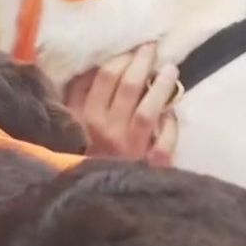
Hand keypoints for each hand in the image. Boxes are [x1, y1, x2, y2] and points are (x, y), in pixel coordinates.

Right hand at [65, 43, 180, 165]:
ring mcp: (131, 149)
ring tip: (170, 69)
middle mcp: (108, 131)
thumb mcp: (73, 124)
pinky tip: (172, 114)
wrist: (96, 197)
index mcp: (87, 118)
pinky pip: (164, 141)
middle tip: (152, 48)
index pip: (106, 77)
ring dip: (161, 87)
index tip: (133, 48)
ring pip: (148, 111)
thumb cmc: (87, 154)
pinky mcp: (151, 165)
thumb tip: (91, 66)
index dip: (123, 57)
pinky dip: (170, 125)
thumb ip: (77, 96)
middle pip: (129, 87)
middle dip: (143, 63)